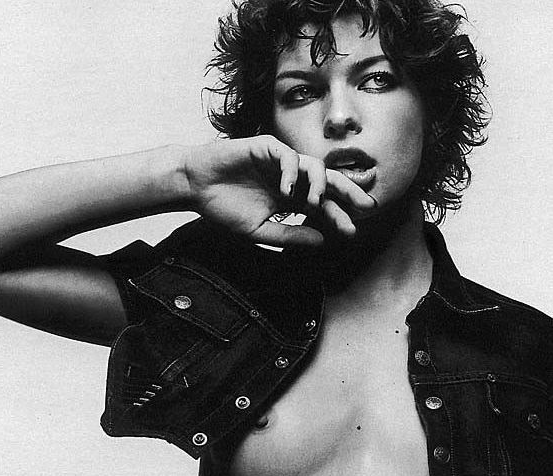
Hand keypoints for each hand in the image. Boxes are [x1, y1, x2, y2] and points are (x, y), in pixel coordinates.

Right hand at [183, 135, 376, 247]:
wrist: (196, 187)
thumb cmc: (224, 208)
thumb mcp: (260, 230)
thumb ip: (290, 235)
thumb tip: (322, 240)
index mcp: (292, 198)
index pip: (323, 206)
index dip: (338, 218)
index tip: (352, 233)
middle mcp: (292, 178)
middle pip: (329, 182)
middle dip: (349, 193)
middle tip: (366, 206)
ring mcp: (281, 162)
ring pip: (314, 167)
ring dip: (320, 185)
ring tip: (316, 204)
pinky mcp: (267, 147)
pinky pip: (288, 156)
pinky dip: (292, 173)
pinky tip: (287, 191)